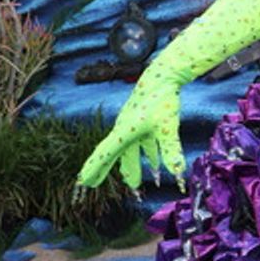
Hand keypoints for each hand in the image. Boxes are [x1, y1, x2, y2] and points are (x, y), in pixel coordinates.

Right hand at [77, 64, 184, 190]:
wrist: (163, 75)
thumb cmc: (162, 100)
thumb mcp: (167, 127)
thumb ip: (170, 150)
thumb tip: (177, 171)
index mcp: (123, 132)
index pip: (104, 154)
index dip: (93, 169)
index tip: (82, 181)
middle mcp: (124, 129)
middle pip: (112, 154)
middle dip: (104, 170)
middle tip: (92, 184)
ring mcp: (133, 124)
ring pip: (130, 150)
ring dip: (133, 166)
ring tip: (135, 184)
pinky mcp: (143, 121)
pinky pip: (143, 143)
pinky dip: (149, 155)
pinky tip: (158, 167)